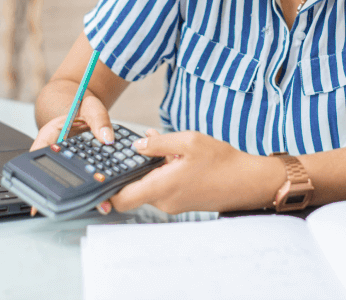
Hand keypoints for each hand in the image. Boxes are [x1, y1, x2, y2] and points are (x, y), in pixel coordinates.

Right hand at [27, 94, 117, 215]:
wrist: (87, 108)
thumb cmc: (83, 107)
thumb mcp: (91, 107)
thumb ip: (99, 120)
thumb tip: (106, 137)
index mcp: (51, 135)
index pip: (39, 157)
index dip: (36, 179)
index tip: (39, 197)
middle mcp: (56, 151)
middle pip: (57, 175)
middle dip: (67, 194)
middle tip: (79, 206)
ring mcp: (68, 160)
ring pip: (73, 180)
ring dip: (84, 194)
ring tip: (100, 205)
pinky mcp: (81, 166)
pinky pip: (85, 179)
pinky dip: (94, 188)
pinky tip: (106, 198)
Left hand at [109, 130, 280, 214]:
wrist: (248, 181)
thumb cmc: (223, 162)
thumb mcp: (189, 141)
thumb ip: (159, 143)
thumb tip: (136, 145)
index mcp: (162, 187)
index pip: (121, 200)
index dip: (105, 191)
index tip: (97, 178)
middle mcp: (164, 201)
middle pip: (132, 191)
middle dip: (129, 171)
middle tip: (130, 151)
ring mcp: (173, 204)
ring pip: (148, 187)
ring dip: (148, 170)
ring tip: (159, 148)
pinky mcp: (181, 202)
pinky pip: (161, 188)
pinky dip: (160, 174)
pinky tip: (173, 157)